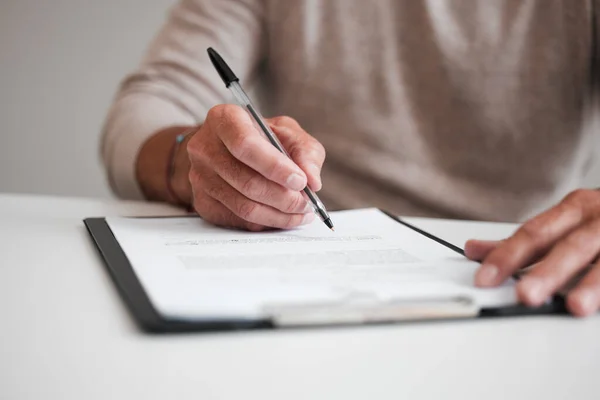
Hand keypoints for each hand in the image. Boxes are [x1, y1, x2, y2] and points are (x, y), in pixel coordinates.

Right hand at [186, 104, 324, 230]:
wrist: (226, 150)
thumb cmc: (260, 138)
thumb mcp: (287, 132)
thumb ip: (305, 151)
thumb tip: (312, 180)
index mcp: (225, 119)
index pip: (245, 145)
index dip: (275, 167)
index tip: (300, 181)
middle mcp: (205, 147)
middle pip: (247, 182)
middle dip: (284, 197)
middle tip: (307, 202)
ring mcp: (200, 177)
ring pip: (244, 206)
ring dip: (279, 215)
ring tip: (301, 212)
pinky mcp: (202, 202)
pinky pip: (239, 220)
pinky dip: (267, 222)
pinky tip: (282, 216)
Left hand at [465, 189, 599, 316]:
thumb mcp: (565, 222)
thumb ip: (524, 240)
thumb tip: (475, 250)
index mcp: (574, 208)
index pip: (533, 233)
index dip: (508, 256)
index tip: (485, 278)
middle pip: (570, 245)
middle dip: (547, 271)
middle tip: (525, 295)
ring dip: (592, 283)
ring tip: (575, 306)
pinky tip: (598, 304)